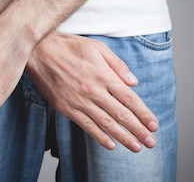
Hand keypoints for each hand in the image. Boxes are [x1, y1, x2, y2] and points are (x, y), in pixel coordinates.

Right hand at [26, 32, 158, 151]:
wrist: (39, 50)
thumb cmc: (69, 46)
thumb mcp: (97, 48)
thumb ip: (117, 65)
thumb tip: (134, 82)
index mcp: (104, 75)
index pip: (130, 99)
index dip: (144, 114)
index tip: (154, 125)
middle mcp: (94, 91)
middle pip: (121, 114)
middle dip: (138, 130)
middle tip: (151, 142)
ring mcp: (79, 101)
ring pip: (106, 123)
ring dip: (123, 137)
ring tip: (136, 147)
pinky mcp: (65, 107)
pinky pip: (86, 125)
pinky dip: (99, 136)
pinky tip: (110, 144)